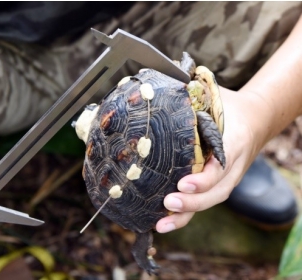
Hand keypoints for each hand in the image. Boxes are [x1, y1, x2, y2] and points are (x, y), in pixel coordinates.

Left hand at [156, 87, 262, 232]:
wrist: (256, 118)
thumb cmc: (230, 106)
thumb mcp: (215, 95)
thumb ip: (193, 92)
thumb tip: (159, 79)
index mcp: (233, 143)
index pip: (221, 168)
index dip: (204, 179)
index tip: (183, 182)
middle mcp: (232, 166)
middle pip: (216, 192)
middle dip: (192, 202)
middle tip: (168, 204)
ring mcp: (227, 178)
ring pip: (210, 202)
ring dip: (186, 216)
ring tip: (161, 224)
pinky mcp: (218, 184)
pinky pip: (204, 201)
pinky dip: (187, 214)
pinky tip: (165, 221)